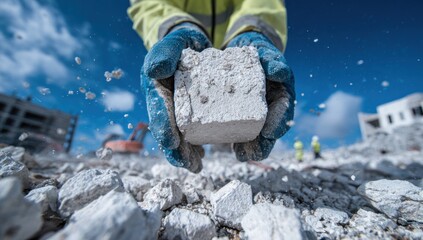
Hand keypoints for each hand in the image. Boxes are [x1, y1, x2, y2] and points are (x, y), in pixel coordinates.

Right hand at [141, 25, 210, 171]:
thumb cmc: (180, 46)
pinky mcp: (193, 114)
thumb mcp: (172, 43)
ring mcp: (179, 112)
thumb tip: (154, 71)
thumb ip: (164, 52)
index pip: (159, 112)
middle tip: (189, 165)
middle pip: (169, 132)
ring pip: (181, 137)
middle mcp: (166, 105)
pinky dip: (201, 144)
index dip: (164, 128)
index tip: (172, 143)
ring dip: (187, 154)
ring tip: (197, 166)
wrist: (194, 46)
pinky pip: (196, 132)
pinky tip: (206, 154)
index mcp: (157, 91)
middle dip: (177, 151)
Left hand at [227, 31, 294, 161]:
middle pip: (271, 129)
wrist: (243, 52)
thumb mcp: (266, 53)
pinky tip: (231, 149)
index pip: (283, 110)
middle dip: (264, 144)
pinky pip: (242, 130)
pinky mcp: (242, 115)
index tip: (270, 133)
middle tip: (254, 153)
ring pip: (258, 134)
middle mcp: (272, 107)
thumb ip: (272, 60)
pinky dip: (238, 140)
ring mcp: (258, 113)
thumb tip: (278, 71)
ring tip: (241, 155)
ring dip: (251, 147)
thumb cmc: (258, 53)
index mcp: (282, 93)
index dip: (278, 123)